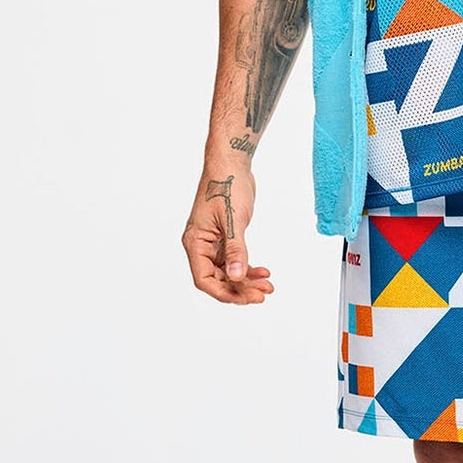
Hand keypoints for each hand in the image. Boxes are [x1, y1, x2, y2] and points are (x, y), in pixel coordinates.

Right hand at [182, 167, 273, 304]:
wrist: (231, 164)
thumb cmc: (226, 185)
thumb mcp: (233, 220)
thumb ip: (236, 250)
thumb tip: (237, 276)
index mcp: (195, 242)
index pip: (204, 279)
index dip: (225, 292)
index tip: (247, 298)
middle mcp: (201, 245)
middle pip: (218, 279)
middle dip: (240, 289)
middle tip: (263, 294)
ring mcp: (213, 242)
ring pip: (228, 271)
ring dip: (247, 280)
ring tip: (268, 285)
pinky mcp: (225, 237)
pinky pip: (234, 260)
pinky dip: (248, 267)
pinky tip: (263, 271)